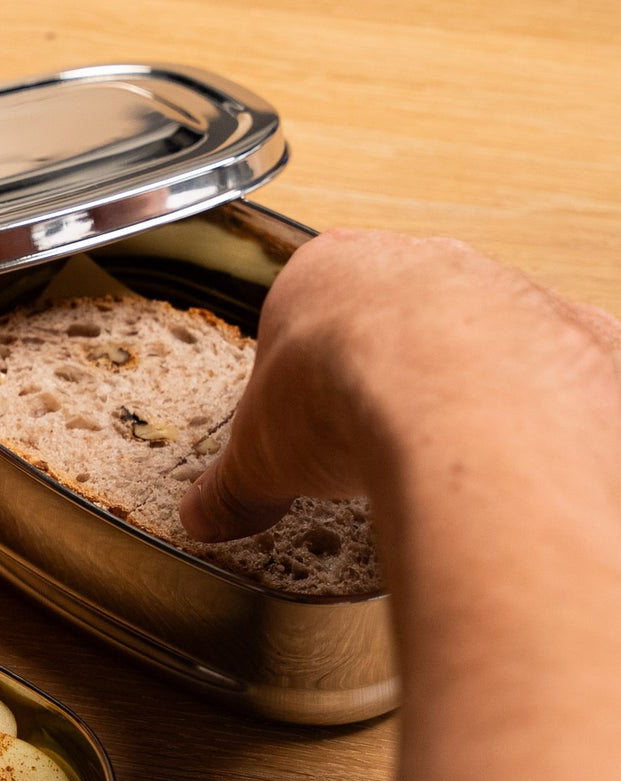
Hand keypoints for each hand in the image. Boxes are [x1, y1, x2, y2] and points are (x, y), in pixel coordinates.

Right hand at [178, 228, 620, 543]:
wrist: (457, 410)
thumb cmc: (351, 396)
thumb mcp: (258, 459)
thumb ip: (229, 488)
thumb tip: (204, 516)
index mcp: (329, 270)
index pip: (308, 309)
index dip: (303, 370)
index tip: (302, 416)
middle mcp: (423, 264)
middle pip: (399, 318)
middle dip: (385, 375)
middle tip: (368, 440)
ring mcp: (505, 292)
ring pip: (481, 338)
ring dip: (461, 392)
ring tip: (436, 461)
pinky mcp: (576, 336)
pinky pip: (555, 376)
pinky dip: (535, 418)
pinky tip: (507, 463)